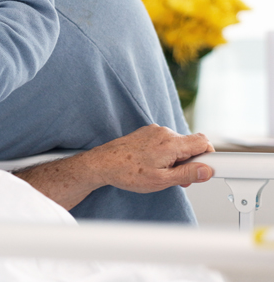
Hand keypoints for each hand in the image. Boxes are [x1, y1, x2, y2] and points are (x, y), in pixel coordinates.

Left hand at [87, 124, 214, 192]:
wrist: (101, 164)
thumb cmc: (127, 172)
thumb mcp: (162, 180)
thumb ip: (187, 174)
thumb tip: (207, 170)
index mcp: (170, 143)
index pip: (203, 142)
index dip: (209, 157)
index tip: (206, 169)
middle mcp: (163, 132)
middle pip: (191, 144)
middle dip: (190, 162)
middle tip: (179, 179)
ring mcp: (153, 131)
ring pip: (177, 145)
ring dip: (177, 160)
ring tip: (162, 173)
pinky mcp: (146, 133)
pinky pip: (165, 143)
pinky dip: (166, 154)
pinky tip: (154, 165)